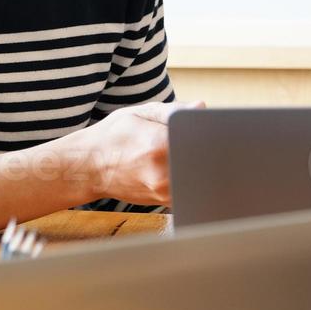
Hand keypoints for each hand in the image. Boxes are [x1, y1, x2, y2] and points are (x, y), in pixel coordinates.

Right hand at [70, 100, 205, 205]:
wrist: (88, 168)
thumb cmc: (113, 136)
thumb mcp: (140, 113)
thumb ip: (173, 110)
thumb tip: (201, 108)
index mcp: (159, 144)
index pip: (202, 140)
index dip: (215, 134)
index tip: (222, 131)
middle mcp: (162, 172)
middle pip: (205, 162)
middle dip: (212, 151)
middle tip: (218, 143)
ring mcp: (162, 190)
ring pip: (199, 179)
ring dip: (204, 167)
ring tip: (199, 155)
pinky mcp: (163, 202)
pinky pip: (189, 191)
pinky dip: (193, 180)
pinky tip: (188, 169)